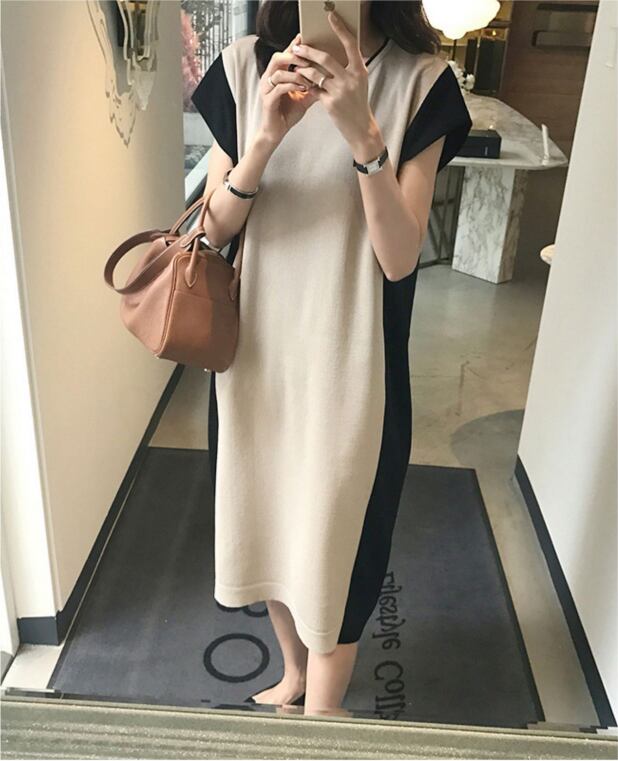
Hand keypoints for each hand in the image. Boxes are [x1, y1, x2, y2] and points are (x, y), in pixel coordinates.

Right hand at [258, 33, 320, 145]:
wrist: (276, 133)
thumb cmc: (287, 114)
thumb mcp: (304, 97)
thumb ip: (313, 86)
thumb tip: (328, 77)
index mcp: (276, 75)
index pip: (285, 55)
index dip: (294, 46)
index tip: (306, 39)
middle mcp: (269, 79)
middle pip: (278, 58)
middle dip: (294, 57)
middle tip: (309, 60)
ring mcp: (267, 89)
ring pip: (278, 72)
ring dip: (296, 73)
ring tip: (309, 78)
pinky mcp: (268, 101)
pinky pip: (279, 88)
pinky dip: (292, 86)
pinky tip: (304, 88)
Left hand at [291, 11, 380, 152]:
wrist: (360, 127)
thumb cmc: (357, 103)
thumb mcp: (359, 83)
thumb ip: (349, 68)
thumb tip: (333, 53)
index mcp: (359, 70)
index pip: (350, 44)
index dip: (340, 29)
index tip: (330, 16)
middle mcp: (350, 78)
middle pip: (325, 58)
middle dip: (308, 51)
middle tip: (297, 47)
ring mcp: (340, 91)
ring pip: (315, 74)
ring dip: (302, 69)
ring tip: (295, 66)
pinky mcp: (330, 103)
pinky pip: (313, 89)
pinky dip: (306, 84)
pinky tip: (300, 82)